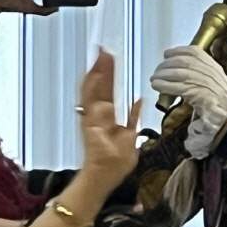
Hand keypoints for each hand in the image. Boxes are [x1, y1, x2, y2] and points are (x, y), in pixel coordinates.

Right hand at [78, 51, 141, 192]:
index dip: (109, 75)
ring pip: (92, 89)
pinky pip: (88, 102)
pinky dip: (91, 87)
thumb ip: (134, 118)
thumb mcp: (132, 137)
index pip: (108, 90)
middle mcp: (97, 115)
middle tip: (104, 50)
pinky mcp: (88, 122)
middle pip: (100, 86)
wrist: (105, 176)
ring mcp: (91, 118)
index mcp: (108, 117)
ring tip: (100, 55)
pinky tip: (94, 73)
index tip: (111, 60)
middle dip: (102, 68)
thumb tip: (138, 101)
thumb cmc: (116, 163)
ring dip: (96, 72)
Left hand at [148, 46, 226, 159]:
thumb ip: (206, 78)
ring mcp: (204, 83)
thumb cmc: (226, 106)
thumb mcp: (218, 86)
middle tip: (158, 69)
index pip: (195, 52)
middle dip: (167, 64)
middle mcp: (210, 72)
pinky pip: (177, 86)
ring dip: (163, 75)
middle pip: (183, 61)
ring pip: (178, 73)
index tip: (168, 53)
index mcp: (215, 69)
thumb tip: (188, 74)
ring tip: (154, 79)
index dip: (179, 51)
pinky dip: (164, 85)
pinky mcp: (198, 94)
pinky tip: (157, 86)